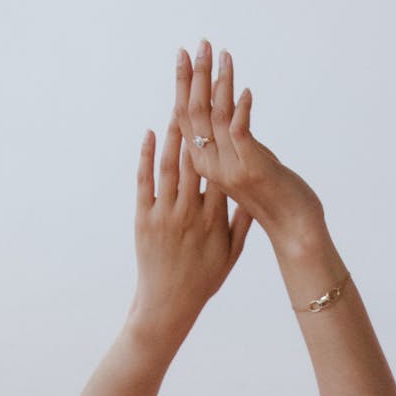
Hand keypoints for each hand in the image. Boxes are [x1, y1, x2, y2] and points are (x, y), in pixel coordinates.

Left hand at [129, 111, 252, 339]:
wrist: (168, 304)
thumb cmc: (204, 279)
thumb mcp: (233, 253)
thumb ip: (242, 221)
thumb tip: (252, 192)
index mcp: (215, 217)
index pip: (222, 169)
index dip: (227, 141)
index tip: (231, 111)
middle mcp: (191, 211)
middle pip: (198, 157)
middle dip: (201, 124)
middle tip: (203, 91)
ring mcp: (165, 213)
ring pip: (172, 165)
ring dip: (177, 131)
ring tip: (179, 102)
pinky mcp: (143, 218)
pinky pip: (145, 181)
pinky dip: (147, 156)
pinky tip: (150, 132)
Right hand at [174, 40, 326, 253]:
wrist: (293, 231)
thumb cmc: (271, 201)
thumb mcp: (244, 167)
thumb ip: (233, 146)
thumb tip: (232, 113)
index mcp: (204, 164)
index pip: (185, 116)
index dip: (182, 85)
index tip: (183, 58)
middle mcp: (210, 165)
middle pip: (194, 111)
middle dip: (194, 74)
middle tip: (197, 44)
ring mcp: (229, 167)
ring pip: (215, 116)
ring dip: (219, 82)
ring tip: (221, 54)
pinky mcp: (251, 169)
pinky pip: (241, 132)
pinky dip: (243, 109)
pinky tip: (246, 90)